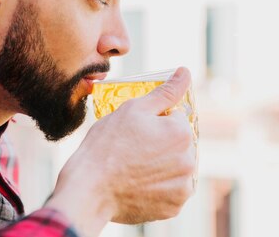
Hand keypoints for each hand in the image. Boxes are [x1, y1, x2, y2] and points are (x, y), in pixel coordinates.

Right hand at [46, 67, 195, 234]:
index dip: (154, 122)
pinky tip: (138, 184)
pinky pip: (171, 191)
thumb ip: (165, 91)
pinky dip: (159, 188)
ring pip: (176, 168)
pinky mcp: (174, 207)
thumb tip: (185, 71)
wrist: (88, 190)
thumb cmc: (106, 146)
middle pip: (178, 144)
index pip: (175, 118)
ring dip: (162, 166)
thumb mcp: (133, 110)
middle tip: (133, 151)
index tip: (136, 133)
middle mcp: (189, 160)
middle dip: (161, 144)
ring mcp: (183, 186)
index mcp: (181, 133)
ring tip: (134, 169)